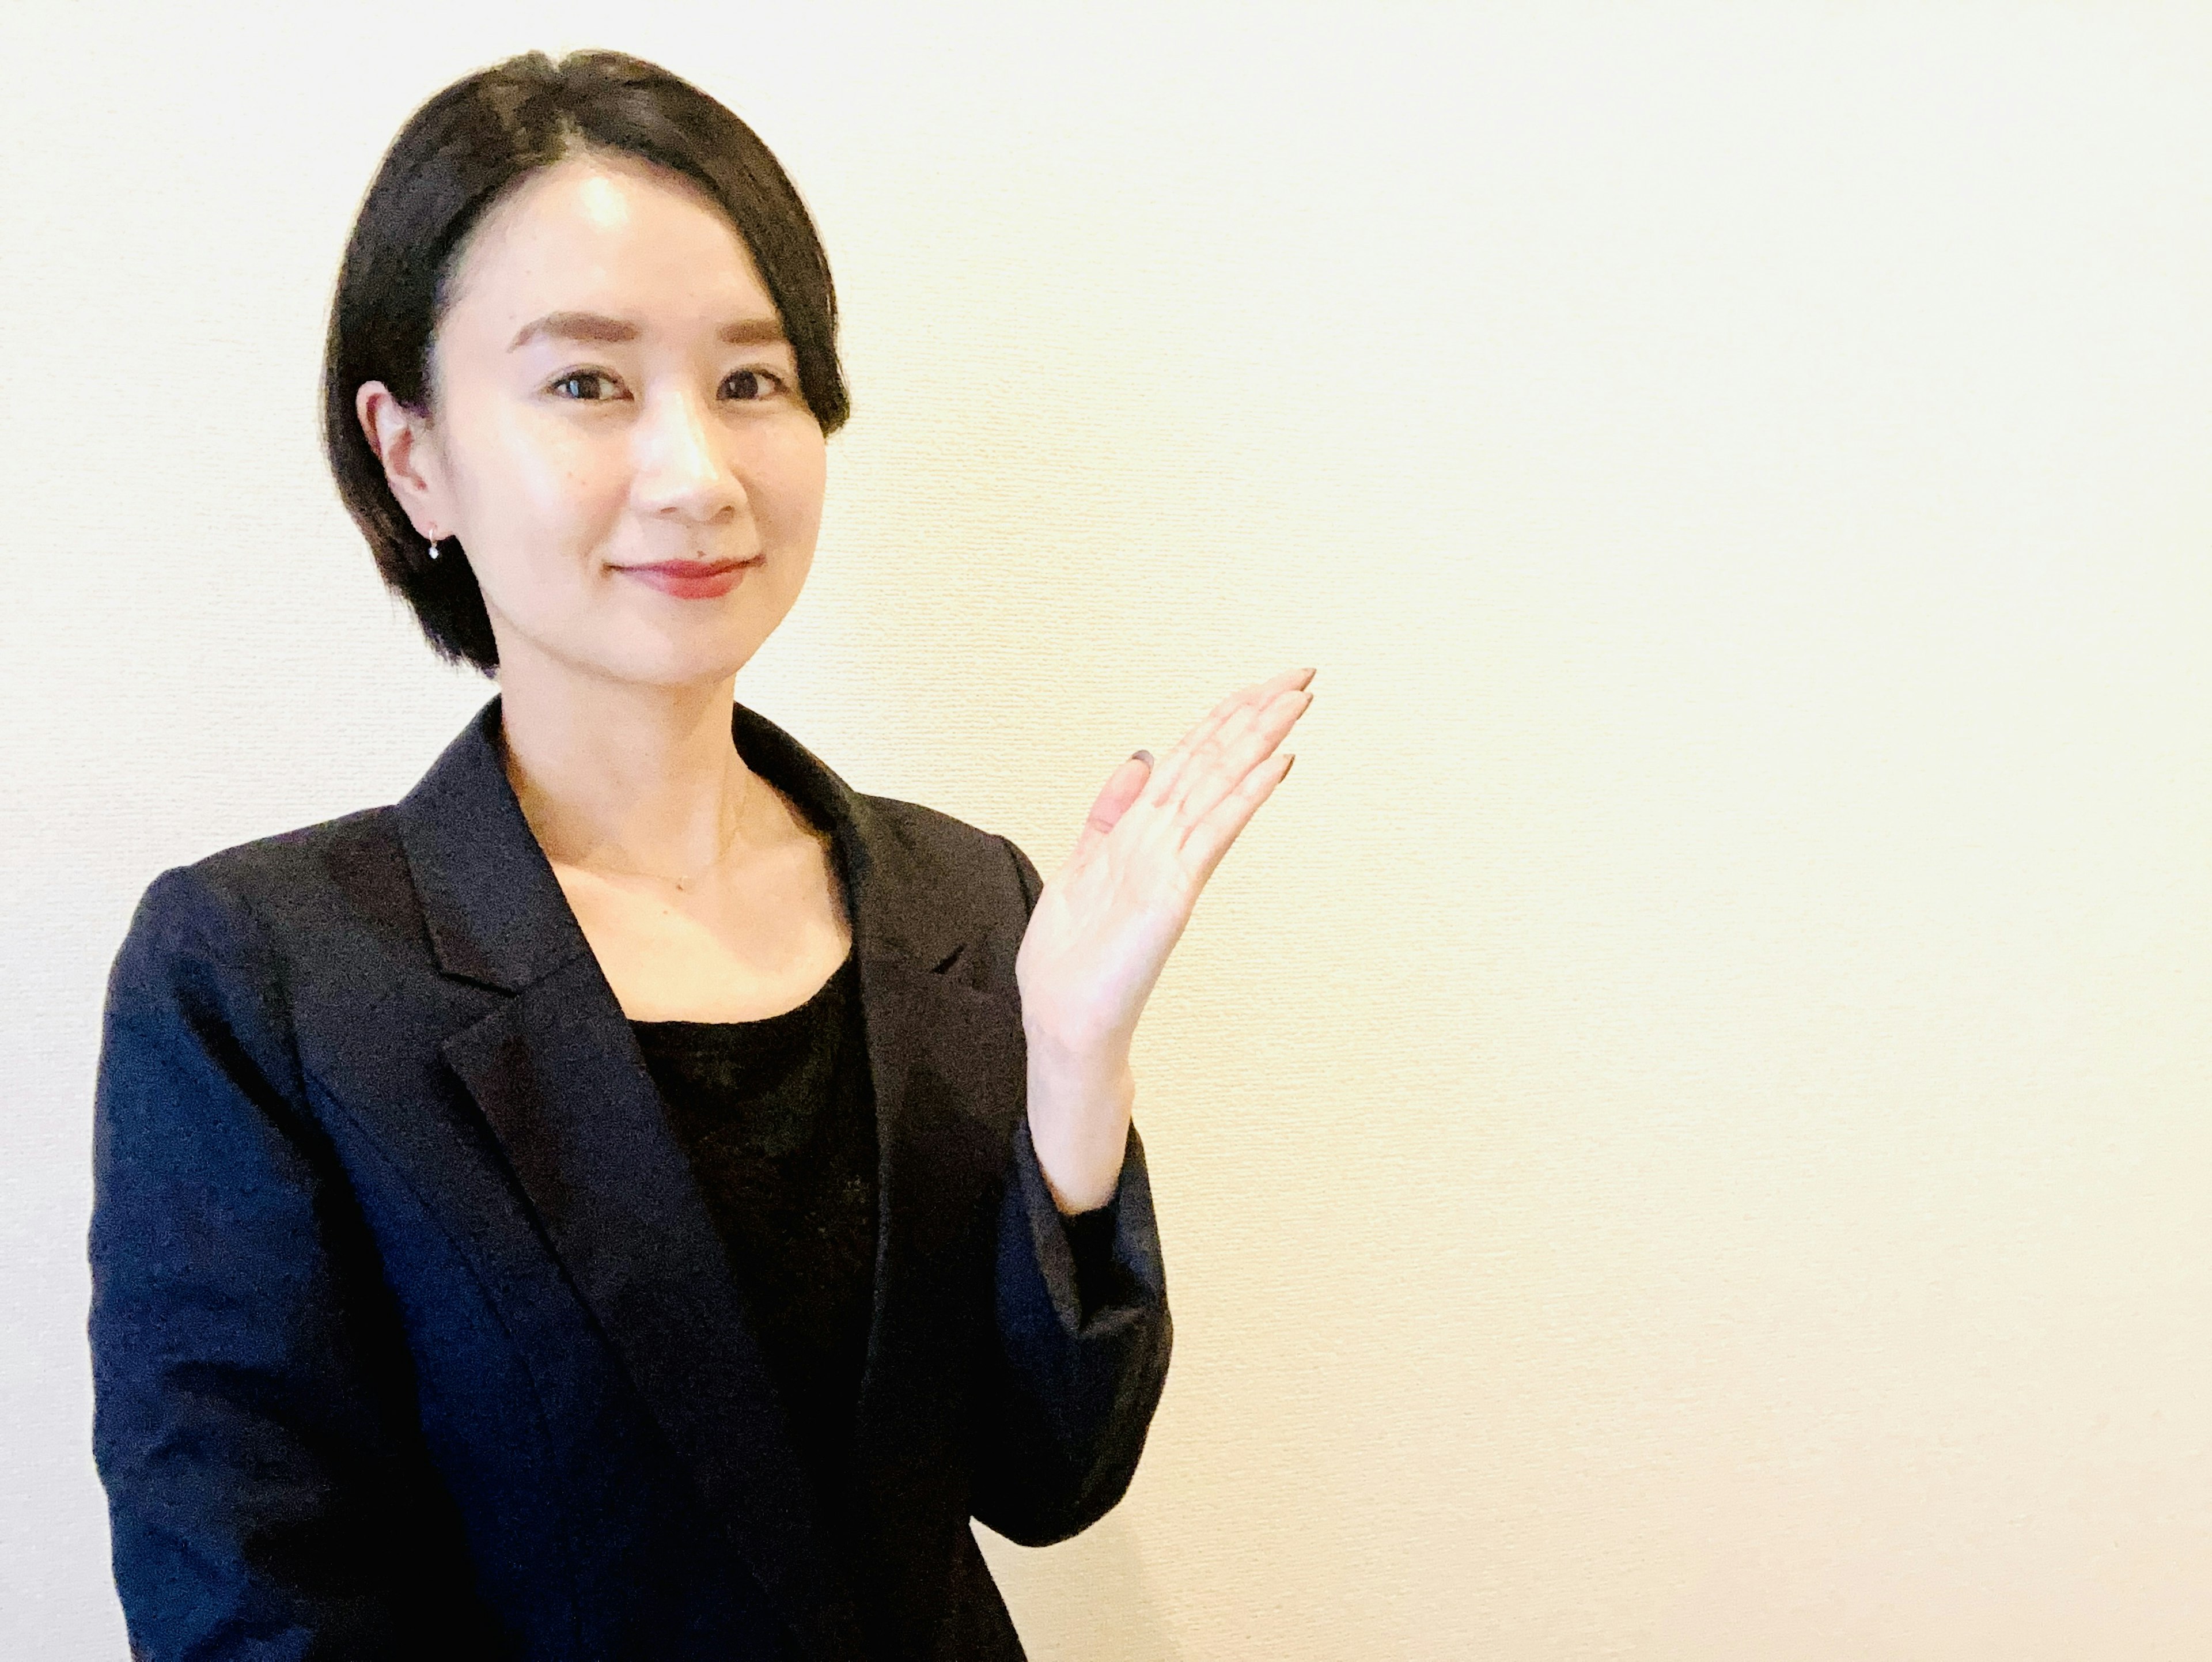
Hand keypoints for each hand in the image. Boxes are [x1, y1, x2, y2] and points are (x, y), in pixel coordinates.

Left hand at [1015, 664, 1316, 1061]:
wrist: (1064, 1021)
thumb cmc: (1071, 964)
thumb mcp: (1078, 867)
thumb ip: (1109, 814)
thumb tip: (1137, 758)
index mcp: (1139, 832)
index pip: (1188, 759)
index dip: (1221, 718)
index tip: (1258, 685)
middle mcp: (1165, 841)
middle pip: (1215, 762)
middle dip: (1255, 715)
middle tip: (1301, 675)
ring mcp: (1175, 864)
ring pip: (1222, 786)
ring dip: (1260, 740)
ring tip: (1298, 700)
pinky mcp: (1176, 890)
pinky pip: (1216, 832)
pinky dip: (1245, 795)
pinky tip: (1277, 763)